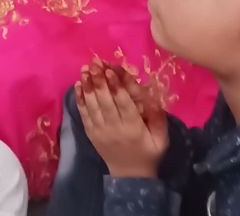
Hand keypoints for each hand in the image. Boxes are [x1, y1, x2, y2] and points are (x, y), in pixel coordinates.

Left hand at [76, 60, 167, 178]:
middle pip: (105, 101)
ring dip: (88, 86)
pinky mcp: (91, 133)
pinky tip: (78, 84)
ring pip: (92, 105)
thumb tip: (155, 97)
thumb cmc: (148, 153)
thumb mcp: (161, 140)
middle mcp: (115, 129)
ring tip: (85, 69)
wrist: (130, 176)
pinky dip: (80, 98)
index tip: (110, 69)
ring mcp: (100, 131)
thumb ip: (159, 119)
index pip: (124, 104)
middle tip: (95, 63)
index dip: (116, 86)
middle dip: (99, 80)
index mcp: (133, 128)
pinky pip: (84, 114)